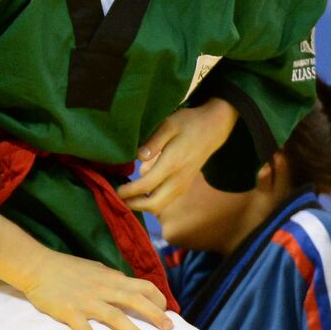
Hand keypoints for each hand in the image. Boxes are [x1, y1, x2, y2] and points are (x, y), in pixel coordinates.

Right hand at [15, 250, 172, 329]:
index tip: (165, 310)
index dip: (157, 299)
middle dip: (155, 314)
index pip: (142, 286)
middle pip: (136, 300)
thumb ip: (110, 279)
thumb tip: (127, 286)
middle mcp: (103, 288)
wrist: (36, 266)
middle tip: (169, 328)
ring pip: (116, 316)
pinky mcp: (70, 312)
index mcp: (110, 277)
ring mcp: (87, 300)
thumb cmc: (64, 268)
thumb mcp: (93, 269)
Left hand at [117, 99, 238, 212]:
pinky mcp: (183, 186)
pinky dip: (150, 201)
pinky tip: (138, 192)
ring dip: (141, 205)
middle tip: (118, 197)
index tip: (116, 189)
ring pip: (160, 206)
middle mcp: (178, 179)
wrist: (213, 129)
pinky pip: (165, 201)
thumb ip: (154, 141)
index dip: (129, 191)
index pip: (147, 184)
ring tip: (125, 196)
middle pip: (154, 204)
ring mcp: (183, 184)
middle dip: (134, 204)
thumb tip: (139, 157)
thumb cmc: (189, 123)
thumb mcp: (169, 124)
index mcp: (172, 163)